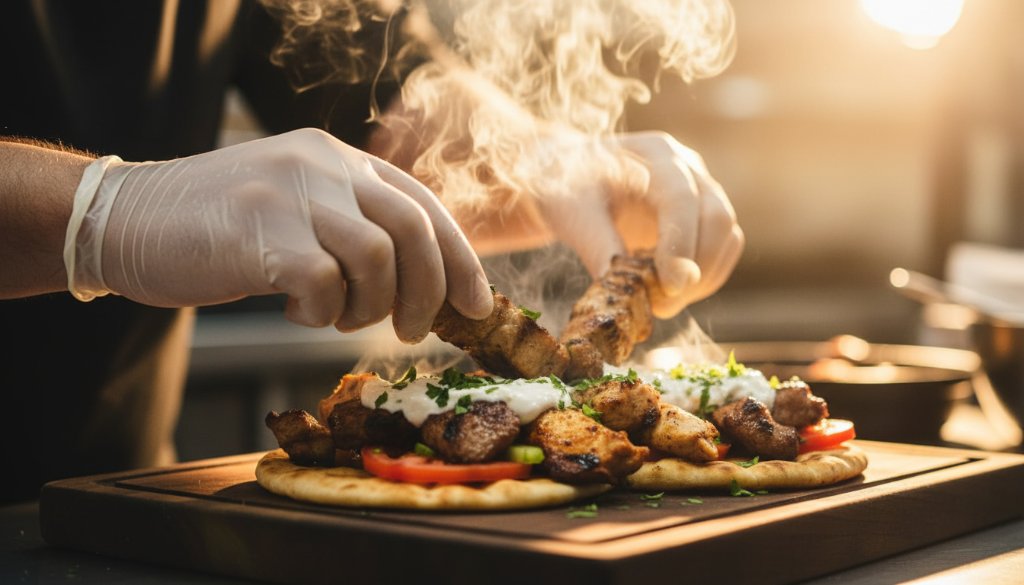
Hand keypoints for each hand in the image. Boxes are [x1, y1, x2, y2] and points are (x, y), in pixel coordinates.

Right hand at [66, 128, 492, 340]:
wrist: (124, 219)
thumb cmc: (219, 228)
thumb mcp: (298, 205)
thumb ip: (353, 223)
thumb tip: (423, 280)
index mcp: (339, 157)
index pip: (425, 206)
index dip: (460, 260)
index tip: (476, 305)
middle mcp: (323, 165)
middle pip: (415, 233)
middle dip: (428, 294)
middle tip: (413, 331)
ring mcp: (293, 194)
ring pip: (378, 260)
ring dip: (368, 307)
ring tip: (335, 316)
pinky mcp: (262, 232)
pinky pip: (325, 285)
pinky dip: (320, 312)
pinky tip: (294, 309)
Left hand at [537, 131, 743, 317]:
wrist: (570, 178)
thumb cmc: (567, 188)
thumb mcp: (572, 213)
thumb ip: (597, 245)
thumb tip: (620, 290)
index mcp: (654, 154)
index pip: (682, 198)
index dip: (681, 245)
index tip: (669, 288)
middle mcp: (688, 167)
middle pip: (717, 217)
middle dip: (696, 269)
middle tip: (661, 307)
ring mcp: (701, 190)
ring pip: (727, 237)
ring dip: (703, 279)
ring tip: (661, 303)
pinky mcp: (703, 217)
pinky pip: (723, 250)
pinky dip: (704, 278)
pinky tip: (669, 292)